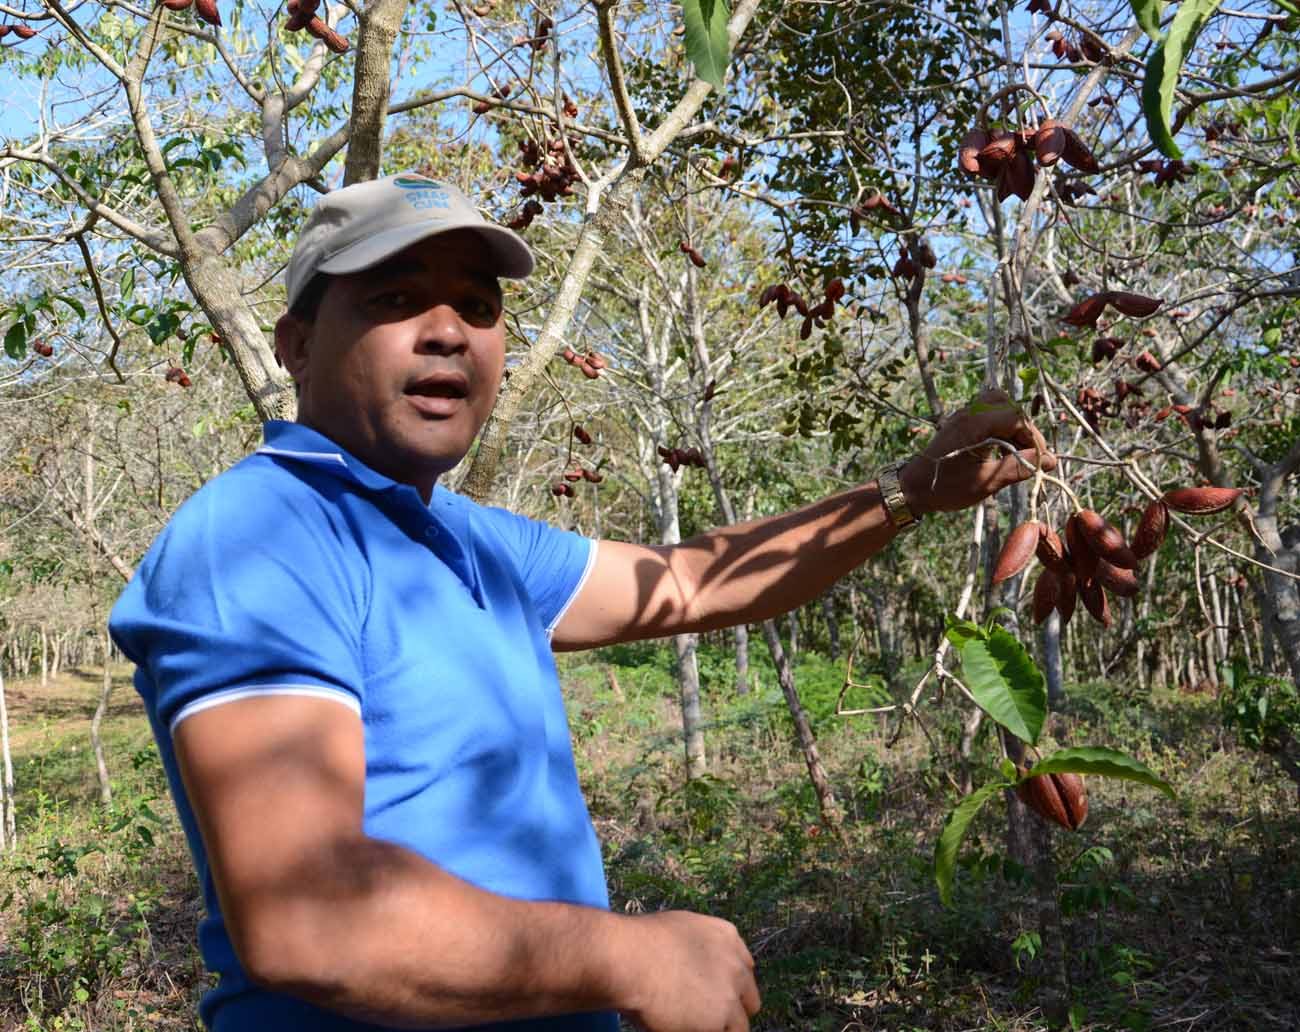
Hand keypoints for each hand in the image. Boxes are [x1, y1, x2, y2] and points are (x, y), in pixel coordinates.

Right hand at [615, 910, 759, 1031]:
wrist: (629, 959)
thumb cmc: (638, 942)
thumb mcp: (678, 929)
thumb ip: (696, 947)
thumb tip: (690, 966)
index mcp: (727, 937)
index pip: (745, 969)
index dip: (729, 985)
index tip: (714, 995)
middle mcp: (736, 965)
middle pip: (750, 999)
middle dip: (733, 1010)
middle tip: (706, 1017)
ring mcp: (730, 994)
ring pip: (739, 1026)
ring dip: (719, 1028)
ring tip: (690, 1026)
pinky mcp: (720, 1020)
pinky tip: (683, 1029)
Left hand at [898, 388, 1056, 515]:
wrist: (912, 488)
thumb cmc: (946, 488)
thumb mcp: (986, 482)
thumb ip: (1019, 468)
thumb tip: (1050, 461)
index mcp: (974, 424)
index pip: (1016, 417)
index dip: (1033, 437)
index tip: (1040, 459)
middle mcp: (968, 414)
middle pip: (1008, 405)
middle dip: (1024, 429)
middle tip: (1031, 454)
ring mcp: (963, 416)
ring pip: (998, 406)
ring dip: (1013, 427)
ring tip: (1019, 454)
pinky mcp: (961, 423)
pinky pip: (988, 415)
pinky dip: (1001, 428)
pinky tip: (1004, 452)